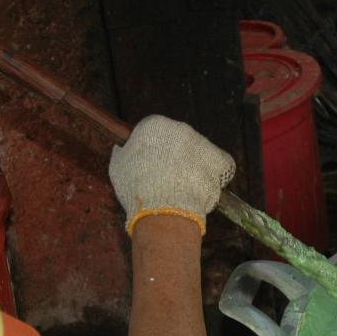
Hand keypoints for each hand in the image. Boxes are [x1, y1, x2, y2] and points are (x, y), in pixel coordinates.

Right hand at [108, 116, 234, 235]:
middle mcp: (180, 128)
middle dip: (173, 158)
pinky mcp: (219, 160)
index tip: (150, 166)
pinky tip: (200, 188)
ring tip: (182, 190)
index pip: (155, 133)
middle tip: (166, 180)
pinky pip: (217, 165)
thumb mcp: (118, 167)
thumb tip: (124, 148)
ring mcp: (202, 143)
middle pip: (177, 141)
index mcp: (155, 125)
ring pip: (197, 153)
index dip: (152, 151)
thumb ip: (123, 152)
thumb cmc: (137, 189)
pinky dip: (211, 175)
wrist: (165, 211)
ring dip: (191, 167)